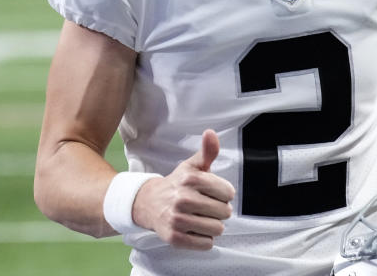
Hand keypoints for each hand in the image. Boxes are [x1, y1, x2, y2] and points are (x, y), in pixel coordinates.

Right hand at [132, 129, 235, 249]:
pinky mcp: (174, 238)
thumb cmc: (178, 184)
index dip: (224, 194)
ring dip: (213, 225)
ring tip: (202, 218)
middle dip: (220, 210)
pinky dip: (204, 239)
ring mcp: (177, 219)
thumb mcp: (192, 166)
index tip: (214, 193)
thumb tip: (211, 133)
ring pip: (217, 229)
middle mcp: (183, 198)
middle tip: (207, 207)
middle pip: (224, 212)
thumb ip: (207, 151)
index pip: (228, 193)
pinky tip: (195, 230)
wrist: (148, 203)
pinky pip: (205, 244)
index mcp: (191, 178)